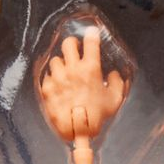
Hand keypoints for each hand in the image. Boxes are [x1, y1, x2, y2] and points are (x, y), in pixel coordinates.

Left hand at [40, 28, 127, 163]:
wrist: (77, 131)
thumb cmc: (98, 116)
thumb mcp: (114, 100)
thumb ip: (117, 83)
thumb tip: (114, 74)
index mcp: (90, 69)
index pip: (90, 42)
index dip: (91, 34)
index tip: (91, 33)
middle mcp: (72, 69)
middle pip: (68, 43)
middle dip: (72, 44)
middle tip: (74, 50)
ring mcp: (57, 78)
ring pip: (56, 59)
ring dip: (61, 63)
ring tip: (64, 71)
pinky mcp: (46, 88)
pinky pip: (47, 75)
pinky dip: (52, 78)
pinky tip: (57, 84)